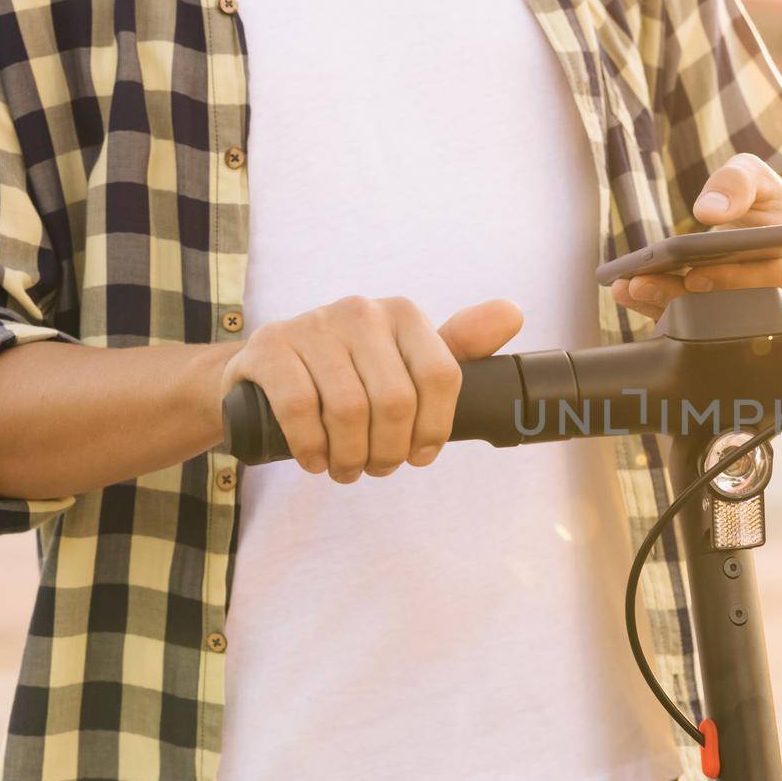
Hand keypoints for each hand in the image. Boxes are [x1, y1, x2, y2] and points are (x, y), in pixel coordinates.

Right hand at [222, 297, 522, 481]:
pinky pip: (299, 409)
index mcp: (404, 314)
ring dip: (350, 456)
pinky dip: (312, 448)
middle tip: (378, 468)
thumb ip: (460, 348)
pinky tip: (315, 460)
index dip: (434, 429)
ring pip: (348, 410)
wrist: (268, 370)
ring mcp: (312, 324)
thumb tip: (514, 313)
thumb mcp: (407, 361)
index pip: (441, 377)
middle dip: (389, 451)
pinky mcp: (270, 346)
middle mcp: (361, 311)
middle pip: (396, 401)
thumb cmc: (352, 373)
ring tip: (348, 469)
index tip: (421, 455)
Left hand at [611, 153, 781, 323]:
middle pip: (743, 310)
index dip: (735, 280)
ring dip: (672, 311)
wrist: (778, 236)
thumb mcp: (755, 177)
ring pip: (722, 327)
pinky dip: (669, 318)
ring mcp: (780, 325)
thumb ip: (735, 182)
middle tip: (642, 284)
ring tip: (631, 288)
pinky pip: (709, 333)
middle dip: (689, 299)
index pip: (778, 277)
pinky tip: (637, 299)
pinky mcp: (750, 337)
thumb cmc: (767, 206)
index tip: (692, 274)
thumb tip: (709, 210)